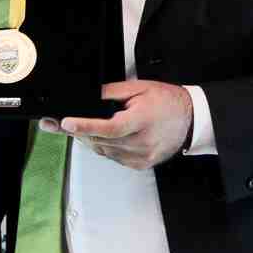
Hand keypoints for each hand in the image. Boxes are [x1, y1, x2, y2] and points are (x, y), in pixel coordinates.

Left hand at [40, 79, 191, 170]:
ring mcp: (141, 156)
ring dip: (91, 139)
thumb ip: (111, 92)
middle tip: (62, 123)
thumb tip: (88, 97)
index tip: (66, 123)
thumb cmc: (167, 101)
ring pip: (104, 151)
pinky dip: (104, 147)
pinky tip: (106, 136)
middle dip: (79, 132)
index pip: (108, 127)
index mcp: (141, 121)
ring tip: (85, 126)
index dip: (85, 126)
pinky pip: (113, 157)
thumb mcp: (138, 88)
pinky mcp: (140, 165)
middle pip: (100, 140)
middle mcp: (141, 143)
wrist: (190, 119)